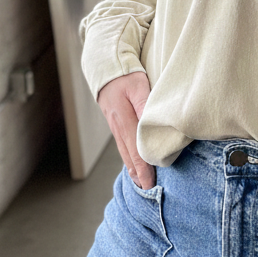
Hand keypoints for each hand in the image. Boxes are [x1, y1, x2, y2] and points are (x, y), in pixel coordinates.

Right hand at [97, 71, 155, 189]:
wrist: (105, 65)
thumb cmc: (126, 74)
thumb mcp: (138, 85)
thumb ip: (146, 104)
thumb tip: (152, 126)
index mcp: (123, 119)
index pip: (136, 149)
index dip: (144, 168)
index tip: (150, 185)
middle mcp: (117, 126)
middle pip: (129, 154)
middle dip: (138, 173)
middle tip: (147, 191)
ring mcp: (115, 125)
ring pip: (125, 151)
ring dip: (133, 167)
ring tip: (141, 183)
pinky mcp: (116, 122)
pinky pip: (123, 143)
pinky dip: (129, 156)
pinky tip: (133, 164)